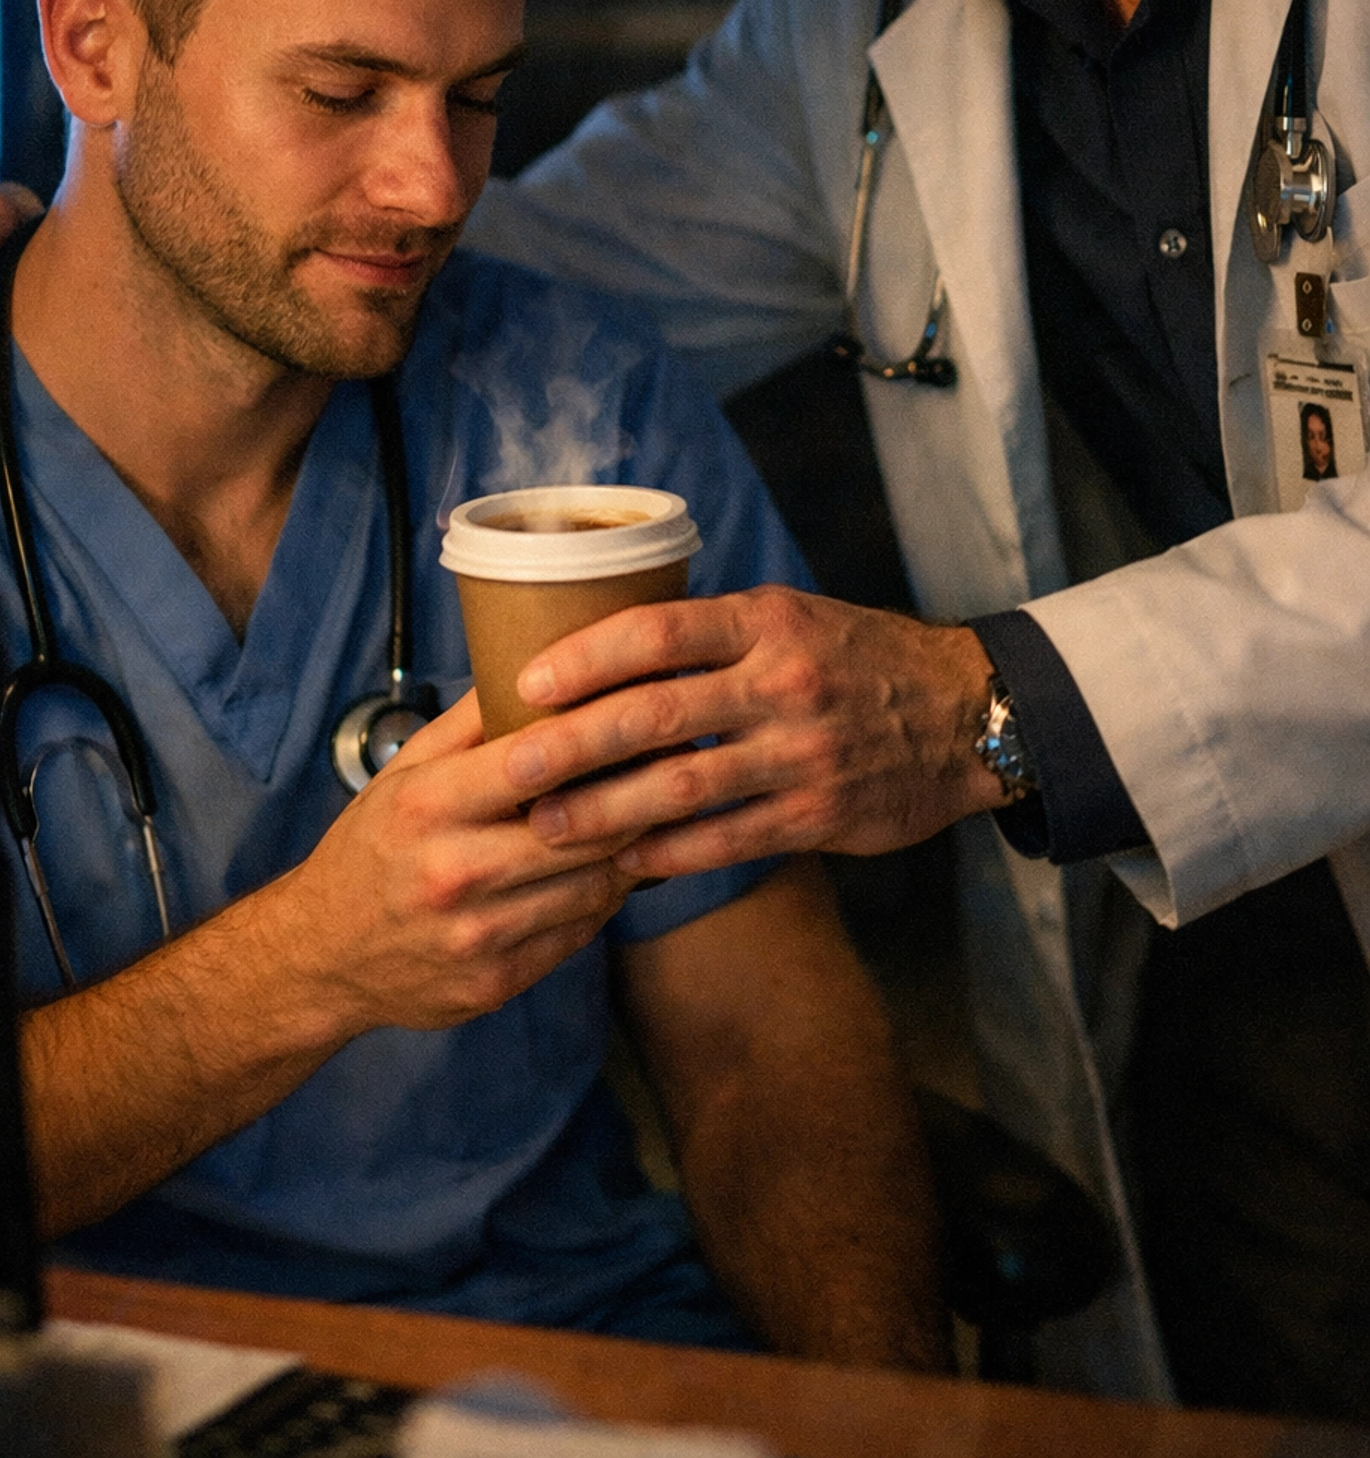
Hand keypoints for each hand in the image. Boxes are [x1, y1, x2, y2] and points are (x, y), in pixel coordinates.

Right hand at [284, 690, 642, 1033]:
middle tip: (669, 769)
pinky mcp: (498, 982)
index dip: (595, 735)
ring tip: (650, 819)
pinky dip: (603, 899)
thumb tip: (541, 666)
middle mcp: (452, 871)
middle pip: (581, 827)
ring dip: (629, 850)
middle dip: (632, 796)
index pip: (531, 760)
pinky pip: (579, 932)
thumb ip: (470, 724)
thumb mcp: (402, 773)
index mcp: (428, 806)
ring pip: (593, 884)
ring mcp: (478, 934)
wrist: (323, 957)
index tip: (637, 715)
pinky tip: (607, 872)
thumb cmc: (371, 849)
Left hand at [493, 588, 1006, 876]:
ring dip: (605, 810)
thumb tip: (603, 646)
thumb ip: (712, 636)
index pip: (658, 631)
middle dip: (573, 743)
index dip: (587, 656)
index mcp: (766, 621)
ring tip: (548, 826)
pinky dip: (668, 852)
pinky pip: (725, 839)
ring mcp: (801, 754)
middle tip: (512, 767)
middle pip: (655, 713)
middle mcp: (782, 683)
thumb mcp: (791, 617)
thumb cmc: (856, 657)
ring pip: (682, 786)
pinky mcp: (818, 815)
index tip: (527, 681)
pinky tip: (623, 860)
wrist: (966, 712)